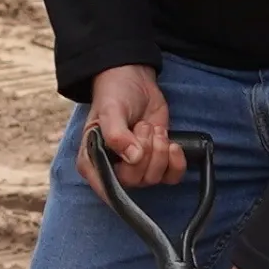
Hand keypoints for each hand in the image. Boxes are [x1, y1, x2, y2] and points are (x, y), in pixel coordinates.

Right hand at [81, 63, 185, 186]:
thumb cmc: (114, 95)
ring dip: (159, 151)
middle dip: (145, 152)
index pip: (104, 189)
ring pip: (154, 178)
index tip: (133, 163)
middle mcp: (114, 169)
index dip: (120, 186)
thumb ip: (116, 135)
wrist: (134, 79)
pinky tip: (172, 144)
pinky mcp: (157, 162)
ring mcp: (137, 167)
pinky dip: (176, 163)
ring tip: (152, 128)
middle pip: (134, 181)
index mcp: (92, 161)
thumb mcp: (110, 110)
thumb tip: (133, 158)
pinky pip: (171, 177)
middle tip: (143, 127)